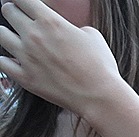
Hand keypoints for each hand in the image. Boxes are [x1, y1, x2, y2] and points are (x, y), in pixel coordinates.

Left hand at [0, 0, 122, 115]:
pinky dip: (7, 60)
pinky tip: (15, 60)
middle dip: (13, 11)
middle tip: (19, 17)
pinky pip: (2, 62)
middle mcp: (33, 36)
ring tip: (17, 39)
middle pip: (8, 11)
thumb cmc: (100, 67)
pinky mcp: (25, 78)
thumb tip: (68, 31)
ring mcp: (26, 57)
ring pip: (1, 35)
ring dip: (8, 34)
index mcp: (50, 22)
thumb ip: (73, 28)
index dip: (23, 0)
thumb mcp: (93, 36)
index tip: (25, 4)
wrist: (99, 95)